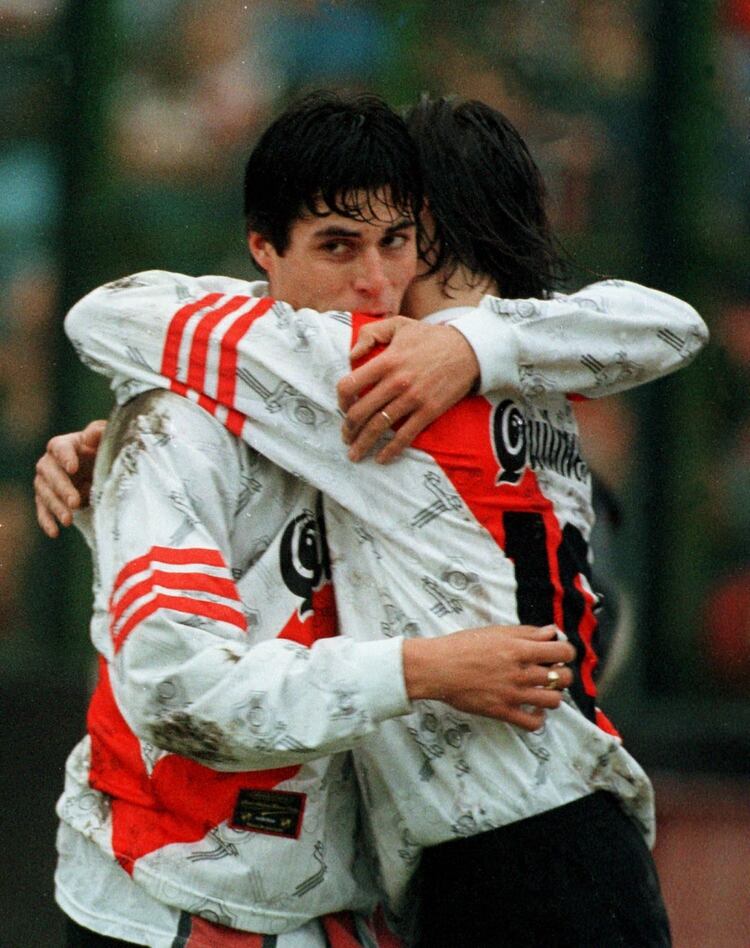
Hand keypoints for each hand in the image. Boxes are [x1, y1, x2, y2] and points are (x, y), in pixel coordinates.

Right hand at [34, 420, 106, 536]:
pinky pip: (42, 510)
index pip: (59, 448)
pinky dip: (47, 521)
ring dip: (56, 507)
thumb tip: (93, 434)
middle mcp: (49, 462)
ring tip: (68, 520)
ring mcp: (45, 481)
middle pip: (50, 473)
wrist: (97, 469)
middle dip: (62, 488)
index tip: (73, 468)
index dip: (65, 457)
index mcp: (64, 444)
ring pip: (45, 493)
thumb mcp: (105, 441)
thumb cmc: (102, 451)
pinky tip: (54, 532)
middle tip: (75, 502)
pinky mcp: (46, 499)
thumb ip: (101, 434)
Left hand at [337, 316, 479, 462]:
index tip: (342, 406)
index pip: (349, 385)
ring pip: (378, 427)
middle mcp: (396, 382)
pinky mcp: (428, 411)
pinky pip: (404, 436)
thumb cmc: (430, 337)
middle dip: (348, 429)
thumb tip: (351, 355)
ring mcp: (412, 399)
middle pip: (360, 412)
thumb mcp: (398, 324)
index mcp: (386, 361)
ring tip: (355, 454)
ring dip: (363, 444)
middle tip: (345, 437)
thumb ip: (370, 333)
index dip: (340, 399)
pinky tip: (381, 458)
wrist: (468, 349)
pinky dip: (390, 450)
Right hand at [402, 624, 574, 731]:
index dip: (567, 651)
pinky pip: (533, 723)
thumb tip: (551, 632)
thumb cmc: (462, 646)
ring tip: (542, 689)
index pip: (563, 651)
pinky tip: (532, 708)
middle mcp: (521, 672)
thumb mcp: (496, 631)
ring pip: (554, 701)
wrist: (438, 667)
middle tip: (552, 671)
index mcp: (520, 649)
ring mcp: (513, 695)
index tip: (560, 652)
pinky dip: (538, 717)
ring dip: (553, 694)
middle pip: (563, 677)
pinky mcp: (502, 712)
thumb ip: (527, 632)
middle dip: (562, 673)